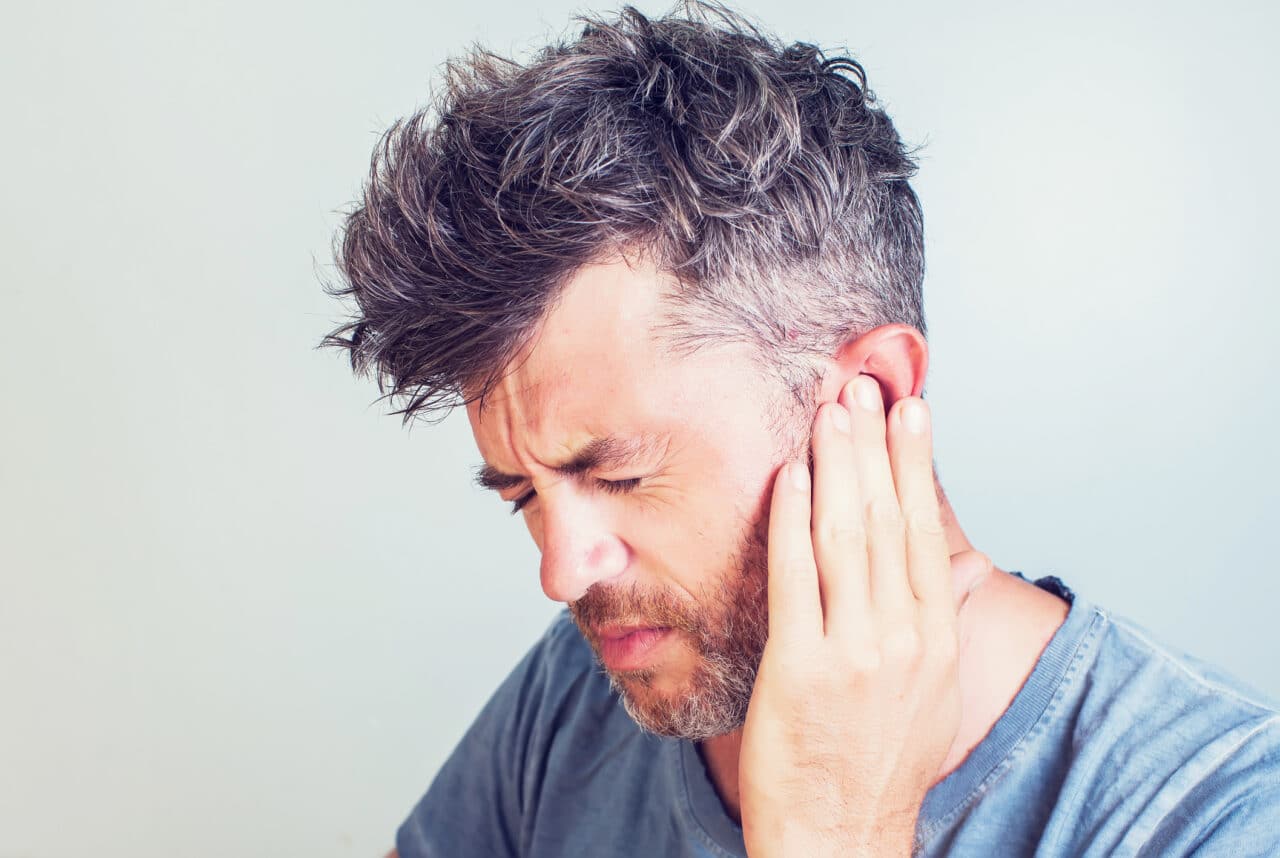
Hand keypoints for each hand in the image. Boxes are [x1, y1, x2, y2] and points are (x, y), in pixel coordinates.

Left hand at [738, 375, 989, 856]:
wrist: (842, 835)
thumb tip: (948, 568)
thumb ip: (933, 623)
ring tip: (830, 411)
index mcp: (935, 637)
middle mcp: (903, 636)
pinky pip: (795, 577)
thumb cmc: (881, 762)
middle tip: (862, 385)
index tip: (911, 409)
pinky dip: (791, 521)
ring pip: (846, 536)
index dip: (917, 464)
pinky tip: (788, 475)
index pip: (927, 530)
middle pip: (888, 519)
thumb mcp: (931, 692)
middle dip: (874, 445)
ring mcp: (854, 651)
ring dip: (837, 466)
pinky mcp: (801, 666)